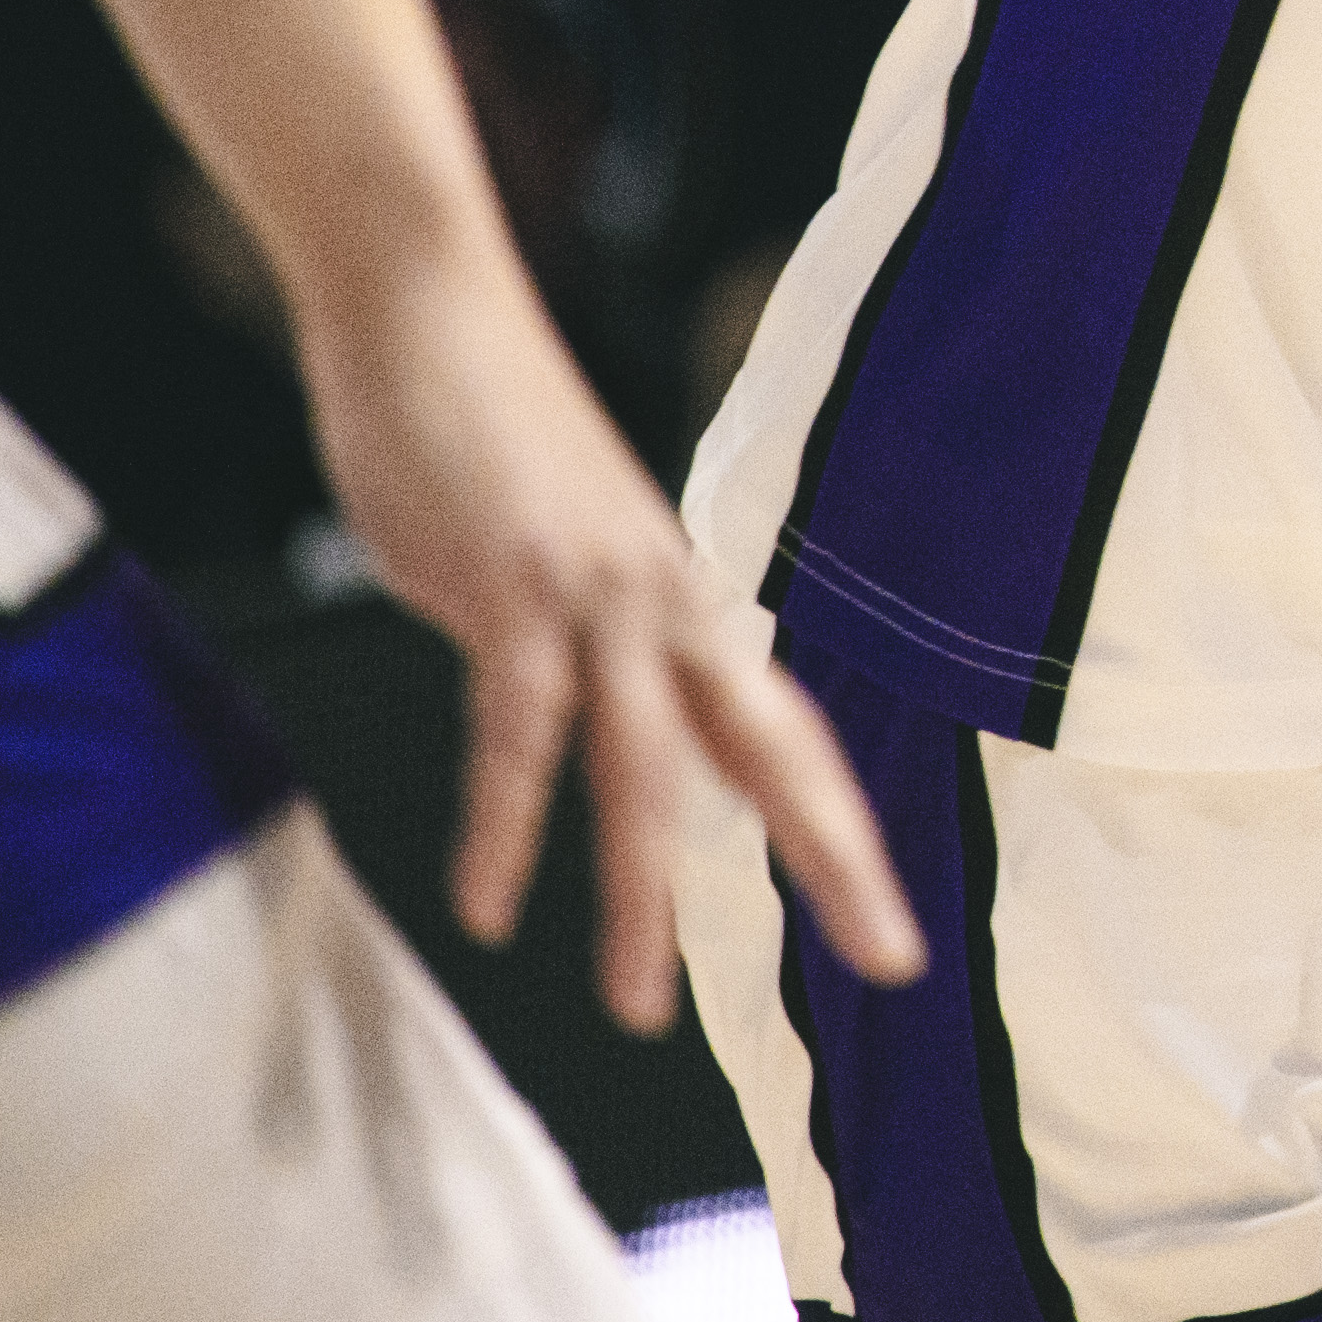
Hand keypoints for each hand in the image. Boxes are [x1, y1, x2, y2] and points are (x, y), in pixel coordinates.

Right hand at [294, 247, 918, 1024]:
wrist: (432, 317)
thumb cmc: (488, 435)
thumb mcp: (566, 553)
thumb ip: (587, 637)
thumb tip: (574, 708)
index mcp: (689, 602)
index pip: (790, 734)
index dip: (840, 829)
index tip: (887, 926)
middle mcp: (670, 604)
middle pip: (775, 754)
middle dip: (835, 862)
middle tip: (888, 959)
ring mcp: (598, 597)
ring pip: (650, 770)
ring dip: (642, 894)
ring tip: (635, 1004)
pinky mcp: (511, 589)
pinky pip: (521, 729)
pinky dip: (504, 824)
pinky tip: (487, 907)